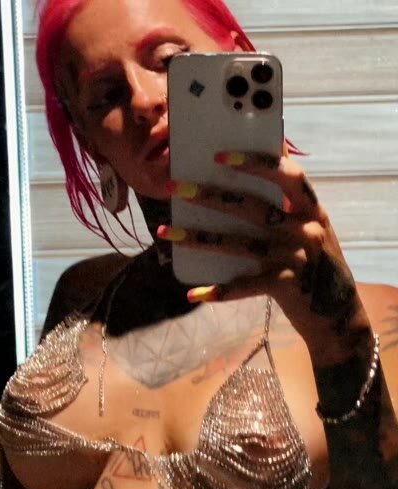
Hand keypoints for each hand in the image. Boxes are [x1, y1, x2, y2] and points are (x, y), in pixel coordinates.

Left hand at [159, 151, 371, 365]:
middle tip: (176, 187)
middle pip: (252, 206)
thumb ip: (288, 209)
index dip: (255, 161)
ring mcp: (296, 258)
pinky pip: (245, 286)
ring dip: (199, 237)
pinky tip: (194, 293)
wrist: (338, 316)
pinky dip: (218, 291)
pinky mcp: (286, 286)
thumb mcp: (311, 231)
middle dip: (211, 195)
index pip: (287, 174)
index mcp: (312, 210)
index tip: (220, 155)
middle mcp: (305, 229)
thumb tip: (241, 183)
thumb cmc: (315, 267)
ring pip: (239, 243)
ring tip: (167, 232)